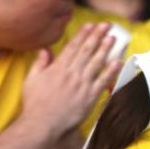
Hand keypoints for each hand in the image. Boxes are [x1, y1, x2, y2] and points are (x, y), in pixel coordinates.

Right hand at [20, 23, 119, 138]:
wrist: (42, 123)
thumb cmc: (36, 103)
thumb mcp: (31, 80)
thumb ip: (40, 63)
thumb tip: (45, 49)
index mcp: (57, 68)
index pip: (72, 47)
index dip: (82, 35)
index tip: (90, 25)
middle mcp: (71, 73)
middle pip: (87, 51)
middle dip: (97, 36)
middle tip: (106, 25)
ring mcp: (82, 84)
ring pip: (96, 62)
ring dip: (105, 49)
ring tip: (113, 38)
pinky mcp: (90, 96)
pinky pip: (103, 81)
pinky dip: (111, 71)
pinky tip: (118, 61)